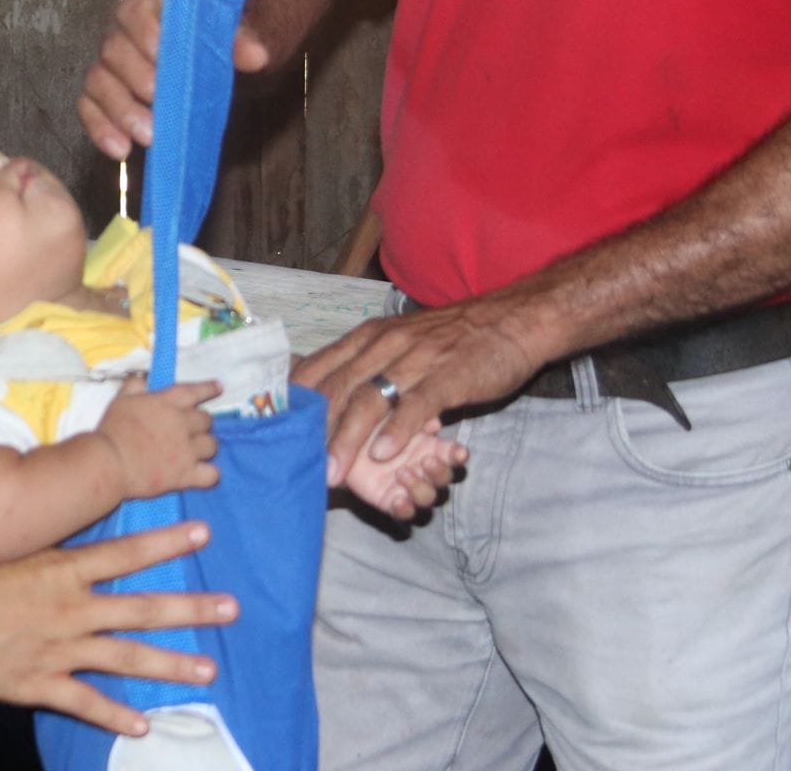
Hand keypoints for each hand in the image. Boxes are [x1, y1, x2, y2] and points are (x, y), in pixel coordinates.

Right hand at [0, 520, 236, 736]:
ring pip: (126, 657)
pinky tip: (143, 726)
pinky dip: (115, 716)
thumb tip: (85, 550)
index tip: (204, 532)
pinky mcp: (41, 683)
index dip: (167, 542)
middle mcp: (71, 608)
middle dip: (191, 608)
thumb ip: (56, 560)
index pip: (127, 552)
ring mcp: (60, 648)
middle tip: (232, 607)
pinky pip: (86, 703)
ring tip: (209, 669)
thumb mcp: (17, 556)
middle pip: (142, 607)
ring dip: (170, 664)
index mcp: (64, 571)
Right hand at [79, 0, 270, 160]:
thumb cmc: (215, 36)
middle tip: (159, 100)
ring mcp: (110, 63)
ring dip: (120, 110)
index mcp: (152, 3)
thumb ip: (240, 38)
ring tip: (149, 136)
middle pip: (113, 49)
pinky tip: (120, 150)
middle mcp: (123, 30)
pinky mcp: (103, 92)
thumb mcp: (232, 32)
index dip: (144, 32)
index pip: (136, 10)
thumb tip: (257, 56)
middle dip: (135, 78)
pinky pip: (89, 106)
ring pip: (98, 81)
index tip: (161, 54)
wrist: (212, 53)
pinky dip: (100, 128)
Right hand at [95, 380, 222, 499]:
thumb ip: (134, 387)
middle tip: (191, 430)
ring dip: (206, 447)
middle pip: (206, 420)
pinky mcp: (185, 474)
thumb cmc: (112, 430)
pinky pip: (212, 474)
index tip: (218, 387)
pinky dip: (210, 474)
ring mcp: (187, 450)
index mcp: (168, 402)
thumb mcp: (120, 400)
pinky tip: (203, 474)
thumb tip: (143, 380)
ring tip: (196, 451)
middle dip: (201, 424)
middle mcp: (182, 423)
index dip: (208, 389)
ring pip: (212, 445)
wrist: (109, 462)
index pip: (195, 391)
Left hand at [294, 299, 547, 485]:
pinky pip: (417, 405)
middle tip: (300, 466)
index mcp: (370, 337)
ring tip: (333, 472)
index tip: (278, 435)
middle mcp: (386, 344)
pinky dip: (397, 431)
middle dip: (317, 432)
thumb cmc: (453, 338)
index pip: (320, 369)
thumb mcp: (400, 341)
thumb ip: (367, 365)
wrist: (512, 320)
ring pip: (371, 399)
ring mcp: (417, 359)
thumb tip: (332, 396)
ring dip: (347, 439)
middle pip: (339, 389)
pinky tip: (384, 455)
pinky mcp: (449, 376)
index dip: (297, 404)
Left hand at [337, 419, 467, 519]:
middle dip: (440, 472)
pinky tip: (398, 500)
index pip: (452, 453)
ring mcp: (407, 485)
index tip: (460, 453)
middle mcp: (422, 467)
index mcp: (428, 445)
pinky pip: (404, 512)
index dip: (459, 455)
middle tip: (426, 461)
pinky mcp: (389, 499)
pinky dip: (405, 508)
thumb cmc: (370, 420)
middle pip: (444, 478)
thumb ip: (411, 417)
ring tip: (403, 474)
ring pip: (428, 497)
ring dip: (421, 489)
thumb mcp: (389, 411)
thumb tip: (436, 424)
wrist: (341, 437)